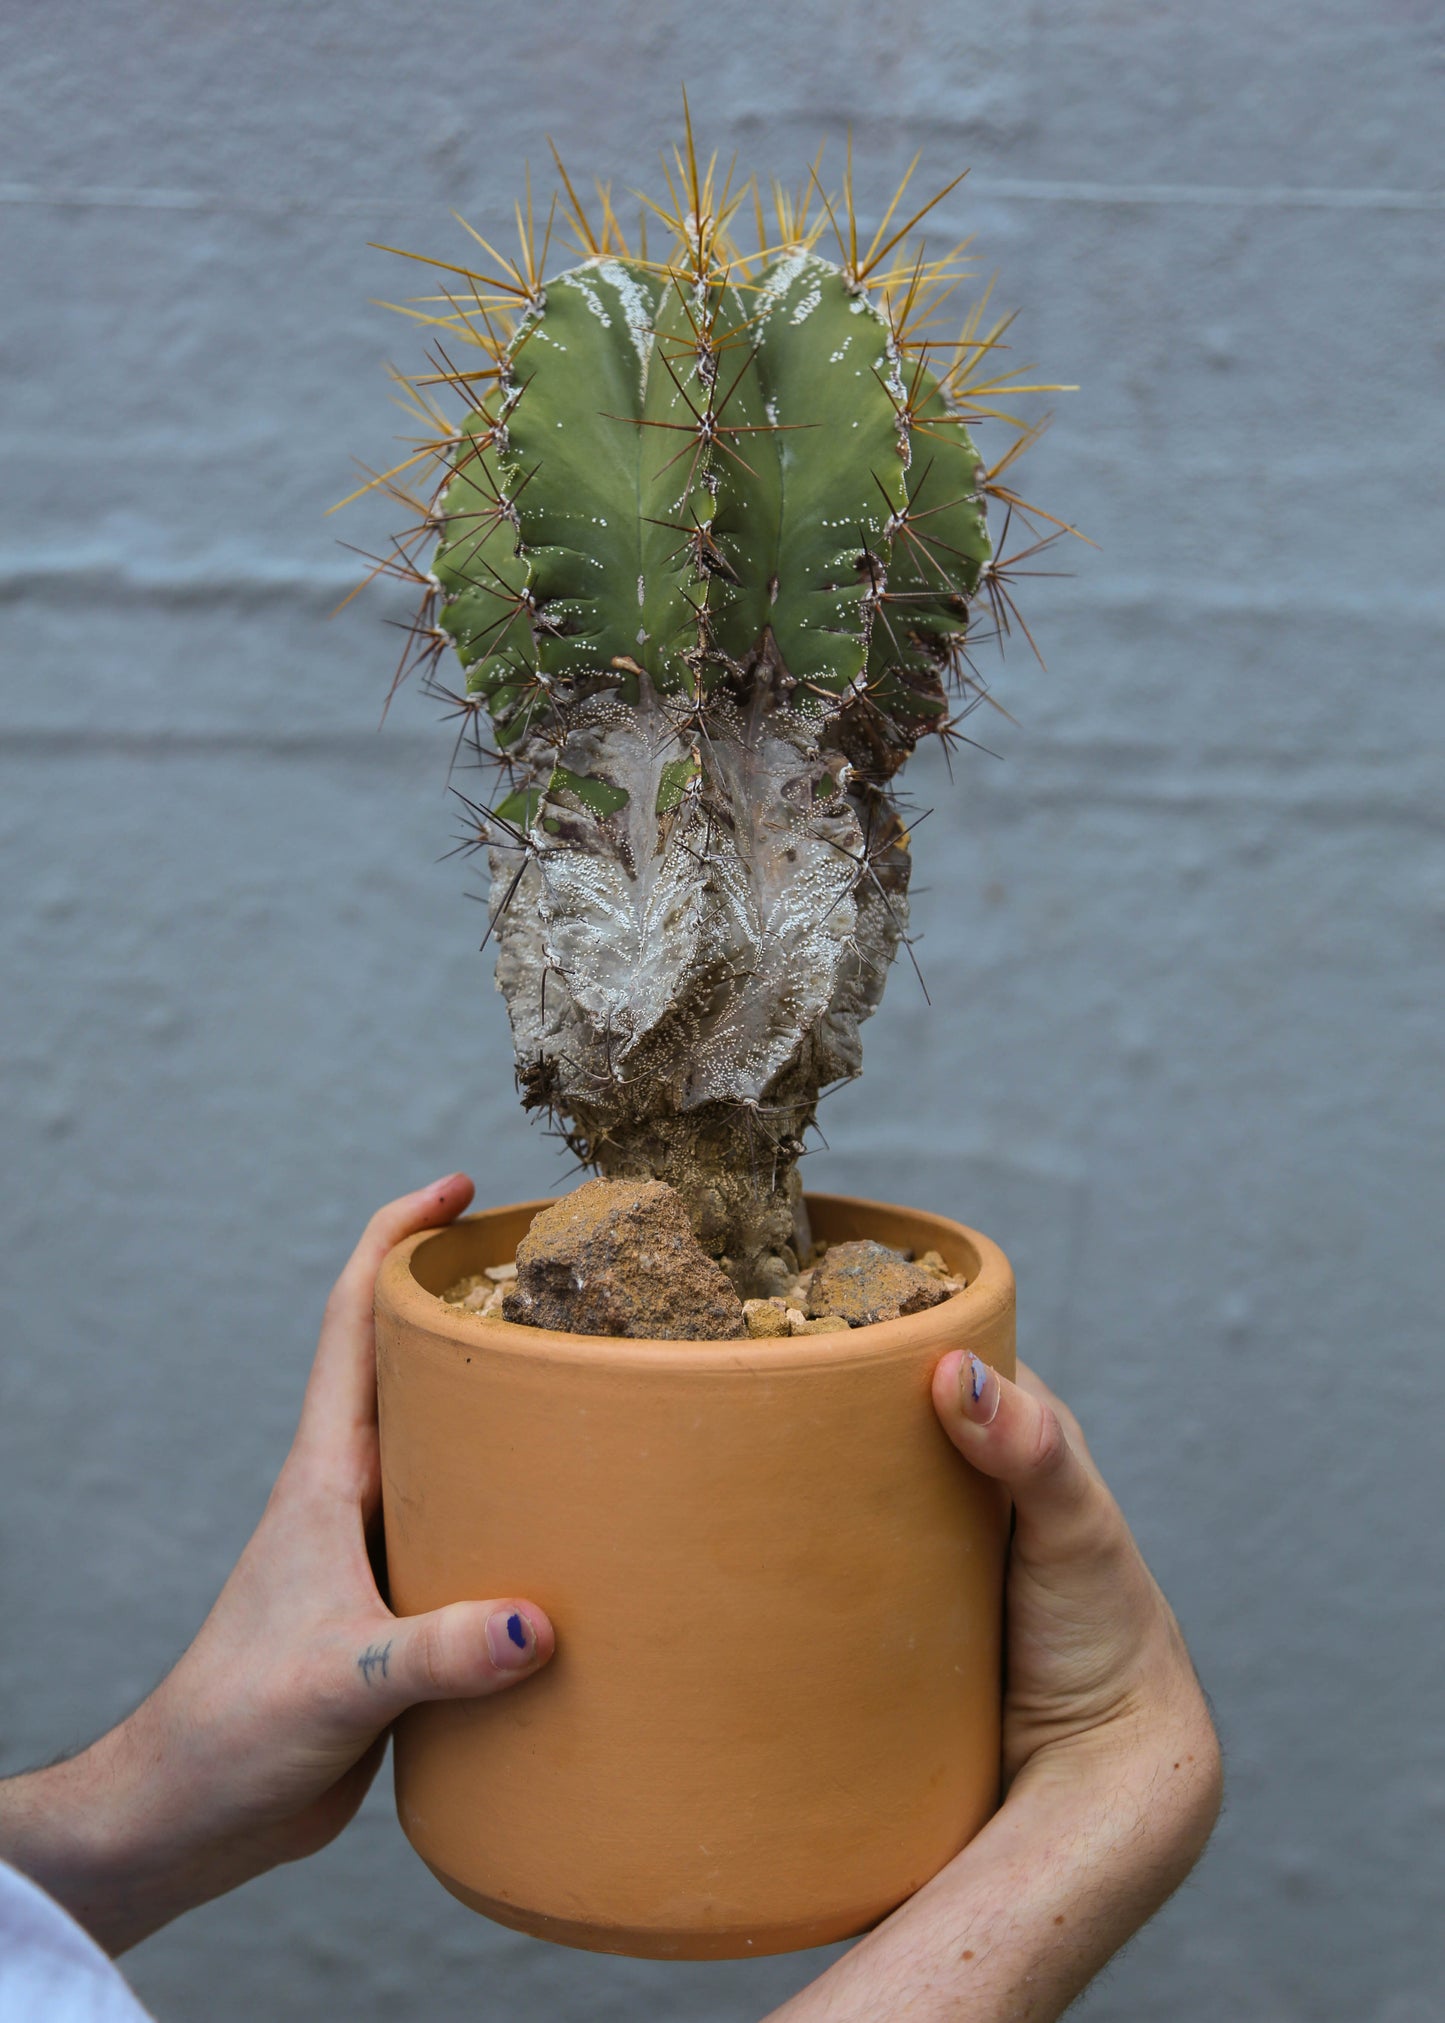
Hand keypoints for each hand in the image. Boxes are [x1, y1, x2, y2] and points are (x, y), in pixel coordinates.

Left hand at [0, 1175, 554, 1954]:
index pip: (354, 1322)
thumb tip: (539, 1624)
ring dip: (510, 1407)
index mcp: (326, 1476)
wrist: (197, 1813)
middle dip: (475, 1305)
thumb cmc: (235, 1730)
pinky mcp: (405, 1609)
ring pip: (454, 1449)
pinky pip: (475, 1530)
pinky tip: (584, 1518)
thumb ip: (436, 1655)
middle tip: (565, 1267)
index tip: (457, 1188)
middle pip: (415, 1366)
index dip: (397, 1239)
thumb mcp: (339, 1684)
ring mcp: (380, 1548)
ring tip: (596, 1376)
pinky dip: (524, 1505)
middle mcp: (356, 1494)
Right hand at [769, 1354, 1220, 2021]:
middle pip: (875, 1413)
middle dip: (815, 1395)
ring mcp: (920, 1538)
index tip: (796, 1312)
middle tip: (735, 1382)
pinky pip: (834, 1554)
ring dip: (796, 1472)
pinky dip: (797, 1541)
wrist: (1095, 1770)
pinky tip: (743, 1535)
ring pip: (846, 1482)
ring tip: (718, 1448)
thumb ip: (1033, 1450)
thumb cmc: (1108, 1636)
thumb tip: (954, 1374)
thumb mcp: (1079, 1530)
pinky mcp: (889, 1599)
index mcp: (1012, 1426)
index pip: (931, 1348)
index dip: (875, 1326)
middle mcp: (963, 1472)